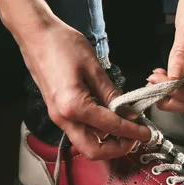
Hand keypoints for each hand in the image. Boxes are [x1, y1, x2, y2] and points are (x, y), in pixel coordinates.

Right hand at [17, 16, 149, 159]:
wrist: (35, 34)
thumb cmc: (61, 44)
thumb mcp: (93, 67)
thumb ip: (111, 93)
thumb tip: (128, 112)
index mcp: (74, 106)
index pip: (111, 127)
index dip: (133, 132)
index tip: (147, 134)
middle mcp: (63, 117)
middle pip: (93, 150)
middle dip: (117, 148)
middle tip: (136, 137)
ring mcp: (58, 116)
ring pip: (85, 142)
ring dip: (108, 141)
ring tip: (127, 127)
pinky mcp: (57, 110)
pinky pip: (80, 129)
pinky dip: (97, 130)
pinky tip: (111, 118)